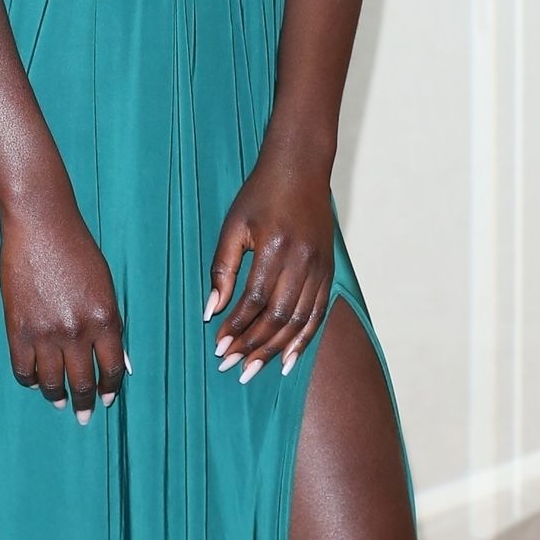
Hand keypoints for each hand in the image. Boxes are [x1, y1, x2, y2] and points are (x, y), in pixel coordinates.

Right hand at [0, 196, 125, 421]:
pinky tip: (33, 379)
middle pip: (83, 382)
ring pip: (52, 382)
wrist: (40, 224)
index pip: (113, 369)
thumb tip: (114, 358)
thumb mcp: (104, 285)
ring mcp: (47, 333)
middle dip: (84, 403)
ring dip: (56, 396)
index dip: (109, 389)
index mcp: (106, 319)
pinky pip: (23, 370)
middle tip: (82, 415)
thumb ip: (109, 322)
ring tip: (57, 400)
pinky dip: (29, 380)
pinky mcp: (19, 329)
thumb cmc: (75, 248)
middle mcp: (79, 332)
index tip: (105, 400)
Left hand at [205, 145, 333, 382]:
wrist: (301, 169)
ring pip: (299, 321)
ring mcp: (319, 267)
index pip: (254, 301)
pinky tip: (290, 360)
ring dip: (276, 350)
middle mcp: (302, 261)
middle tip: (232, 367)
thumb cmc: (261, 194)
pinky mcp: (329, 270)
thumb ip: (222, 268)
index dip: (236, 328)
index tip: (219, 347)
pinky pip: (318, 313)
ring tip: (254, 370)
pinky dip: (304, 340)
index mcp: (274, 248)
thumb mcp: (233, 225)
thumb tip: (211, 310)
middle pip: (278, 317)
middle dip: (253, 346)